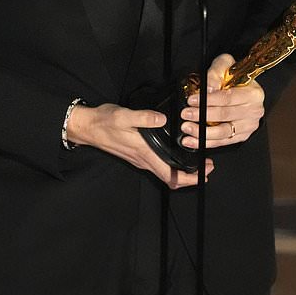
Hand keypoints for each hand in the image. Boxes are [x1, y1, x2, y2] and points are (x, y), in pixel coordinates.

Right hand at [67, 103, 213, 188]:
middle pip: (171, 177)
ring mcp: (139, 159)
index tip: (204, 173)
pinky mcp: (137, 154)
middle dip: (192, 176)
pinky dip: (172, 165)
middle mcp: (143, 160)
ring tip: (198, 161)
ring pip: (165, 172)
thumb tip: (162, 119)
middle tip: (208, 166)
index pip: (170, 175)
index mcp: (144, 153)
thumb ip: (143, 117)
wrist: (87, 127)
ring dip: (182, 171)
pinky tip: (177, 153)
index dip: (190, 178)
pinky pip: (158, 165)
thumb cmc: (104, 121)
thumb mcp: (123, 116)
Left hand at [179, 53, 264, 148]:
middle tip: (186, 114)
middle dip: (202, 116)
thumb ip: (216, 72)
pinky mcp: (241, 136)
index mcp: (253, 94)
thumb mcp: (226, 65)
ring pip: (224, 132)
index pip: (228, 98)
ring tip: (187, 128)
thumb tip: (209, 88)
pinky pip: (222, 142)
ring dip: (203, 132)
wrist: (243, 89)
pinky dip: (206, 143)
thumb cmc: (234, 77)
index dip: (209, 100)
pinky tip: (193, 141)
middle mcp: (253, 111)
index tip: (192, 100)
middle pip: (225, 116)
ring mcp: (248, 126)